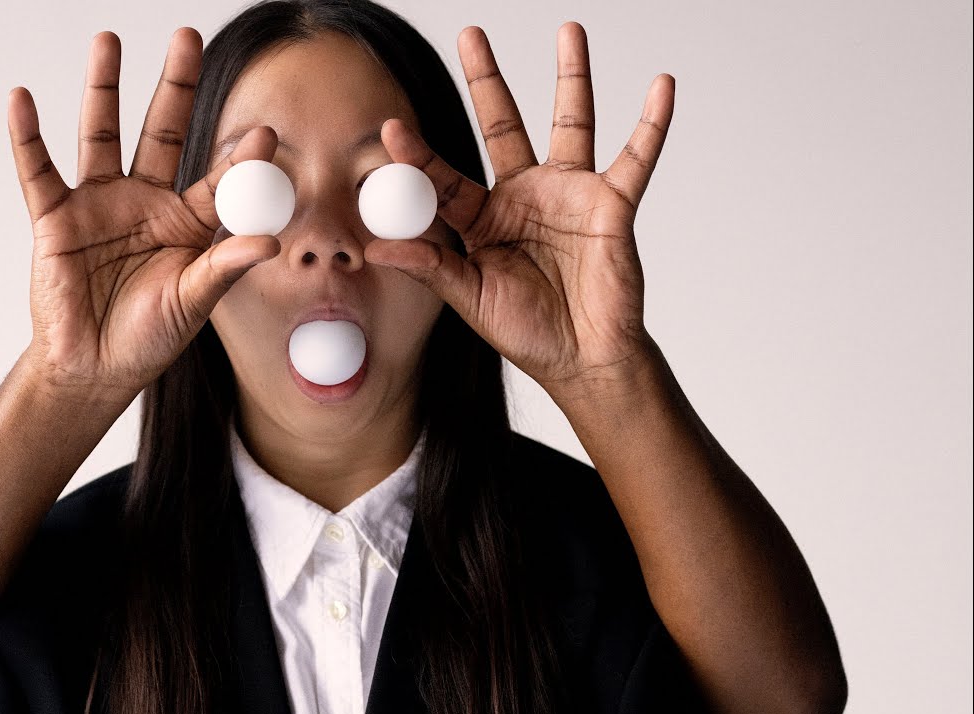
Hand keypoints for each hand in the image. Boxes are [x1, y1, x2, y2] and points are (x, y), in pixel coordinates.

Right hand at [8, 29, 279, 396]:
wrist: (93, 369)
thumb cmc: (149, 337)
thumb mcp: (195, 302)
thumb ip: (226, 267)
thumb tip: (270, 241)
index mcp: (186, 221)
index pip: (216, 176)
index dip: (238, 155)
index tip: (263, 132)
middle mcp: (144, 201)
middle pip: (161, 130)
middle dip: (174, 86)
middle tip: (188, 37)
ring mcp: (99, 204)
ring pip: (101, 134)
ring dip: (103, 88)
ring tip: (108, 41)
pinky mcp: (55, 218)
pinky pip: (38, 171)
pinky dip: (27, 137)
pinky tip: (23, 100)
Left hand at [364, 23, 672, 397]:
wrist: (584, 359)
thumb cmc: (526, 332)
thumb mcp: (469, 299)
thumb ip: (429, 267)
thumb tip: (374, 248)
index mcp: (481, 220)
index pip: (445, 176)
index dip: (419, 154)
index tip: (392, 129)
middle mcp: (523, 197)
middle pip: (502, 125)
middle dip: (487, 80)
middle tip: (471, 33)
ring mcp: (569, 195)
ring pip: (570, 123)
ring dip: (571, 76)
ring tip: (569, 30)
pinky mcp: (612, 204)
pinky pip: (636, 157)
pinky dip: (653, 123)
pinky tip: (662, 86)